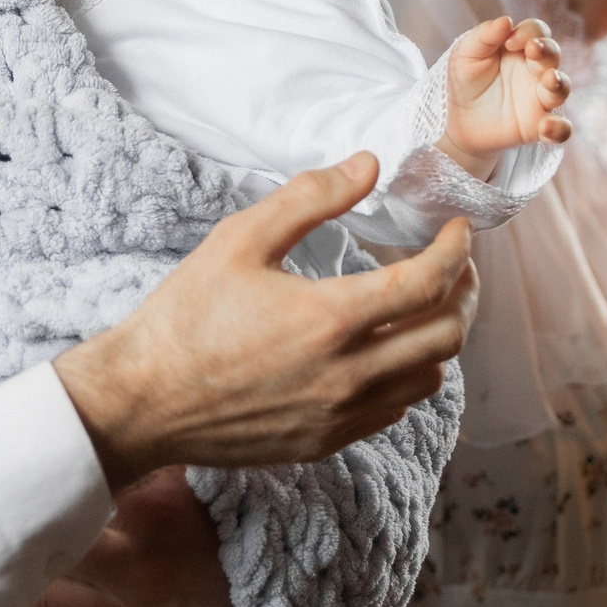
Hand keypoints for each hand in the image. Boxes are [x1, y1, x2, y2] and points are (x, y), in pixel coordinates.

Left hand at [13, 466, 232, 606]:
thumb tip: (50, 444)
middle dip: (13, 551)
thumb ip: (119, 465)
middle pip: (46, 565)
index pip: (59, 516)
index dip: (24, 509)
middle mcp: (146, 579)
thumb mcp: (172, 476)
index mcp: (151, 521)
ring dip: (15, 592)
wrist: (268, 584)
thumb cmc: (209, 517)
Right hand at [54, 153, 478, 488]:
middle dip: (465, 293)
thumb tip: (369, 165)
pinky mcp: (325, 442)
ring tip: (423, 305)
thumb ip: (310, 196)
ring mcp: (339, 415)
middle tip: (455, 266)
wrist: (141, 402)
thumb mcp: (240, 238)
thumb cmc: (185, 315)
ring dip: (439, 337)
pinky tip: (386, 349)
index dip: (457, 251)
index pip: (429, 284)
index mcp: (330, 319)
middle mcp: (347, 375)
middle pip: (447, 336)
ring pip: (429, 378)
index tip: (458, 230)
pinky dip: (408, 375)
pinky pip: (395, 411)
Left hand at [440, 16, 571, 165]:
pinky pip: (560, 129)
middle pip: (553, 54)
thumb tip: (506, 20)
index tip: (509, 41)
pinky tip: (546, 128)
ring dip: (560, 83)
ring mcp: (539, 99)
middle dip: (547, 50)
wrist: (456, 120)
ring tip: (550, 81)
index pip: (537, 32)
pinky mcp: (537, 126)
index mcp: (520, 48)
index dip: (529, 32)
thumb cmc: (463, 80)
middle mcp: (535, 71)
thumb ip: (484, 36)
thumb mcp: (466, 54)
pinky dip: (559, 129)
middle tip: (532, 50)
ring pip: (562, 88)